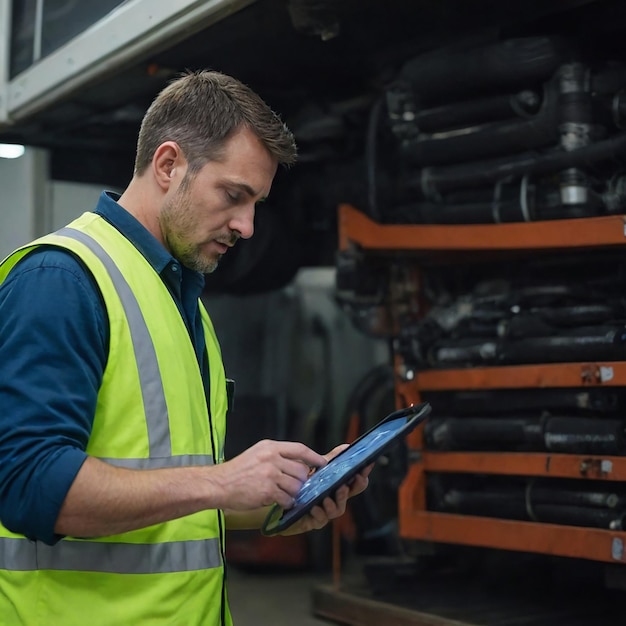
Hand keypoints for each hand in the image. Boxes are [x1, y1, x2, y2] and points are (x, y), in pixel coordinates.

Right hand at [206, 439, 326, 510]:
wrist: (219, 484)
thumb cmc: (238, 471)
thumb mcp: (257, 454)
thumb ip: (277, 456)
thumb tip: (299, 463)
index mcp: (270, 447)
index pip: (300, 449)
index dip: (314, 457)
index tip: (323, 463)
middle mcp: (272, 458)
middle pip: (301, 470)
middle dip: (302, 480)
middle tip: (296, 485)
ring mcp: (270, 474)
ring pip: (296, 485)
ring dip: (293, 493)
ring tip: (283, 494)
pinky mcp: (267, 491)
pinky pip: (287, 498)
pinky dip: (287, 502)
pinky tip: (279, 501)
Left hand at [279, 444, 373, 534]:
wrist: (285, 502)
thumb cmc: (304, 486)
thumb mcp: (318, 470)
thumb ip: (332, 459)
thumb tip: (346, 446)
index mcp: (339, 487)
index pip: (356, 481)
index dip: (363, 474)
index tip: (366, 465)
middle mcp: (336, 500)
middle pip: (351, 495)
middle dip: (352, 489)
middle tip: (346, 483)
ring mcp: (327, 512)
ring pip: (337, 509)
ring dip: (334, 502)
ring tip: (327, 497)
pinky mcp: (315, 521)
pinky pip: (320, 519)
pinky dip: (318, 512)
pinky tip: (314, 506)